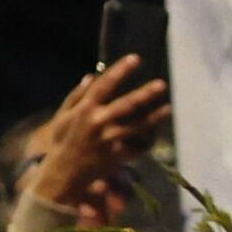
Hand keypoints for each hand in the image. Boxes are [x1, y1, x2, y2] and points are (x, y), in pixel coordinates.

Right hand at [21, 54, 169, 218]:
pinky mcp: (117, 156)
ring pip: (138, 127)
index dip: (120, 70)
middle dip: (145, 94)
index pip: (104, 85)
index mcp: (84, 109)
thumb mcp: (63, 116)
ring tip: (168, 109)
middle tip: (162, 84)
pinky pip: (137, 147)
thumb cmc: (63, 141)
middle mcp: (98, 123)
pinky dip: (147, 140)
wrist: (64, 173)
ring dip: (155, 118)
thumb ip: (76, 96)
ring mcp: (109, 140)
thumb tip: (90, 76)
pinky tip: (156, 132)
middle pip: (126, 105)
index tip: (135, 58)